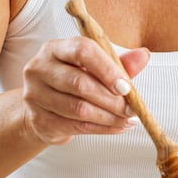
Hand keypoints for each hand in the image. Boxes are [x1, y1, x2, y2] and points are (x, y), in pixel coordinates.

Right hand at [20, 38, 148, 144]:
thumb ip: (119, 63)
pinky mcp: (38, 119)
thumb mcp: (96, 68)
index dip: (107, 69)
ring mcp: (34, 95)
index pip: (82, 51)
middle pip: (79, 83)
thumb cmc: (75, 81)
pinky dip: (101, 129)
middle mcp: (39, 68)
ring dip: (109, 117)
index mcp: (55, 48)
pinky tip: (116, 127)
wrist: (45, 108)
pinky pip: (75, 126)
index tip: (126, 87)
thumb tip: (143, 55)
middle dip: (111, 99)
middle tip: (132, 109)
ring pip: (79, 108)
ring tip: (127, 119)